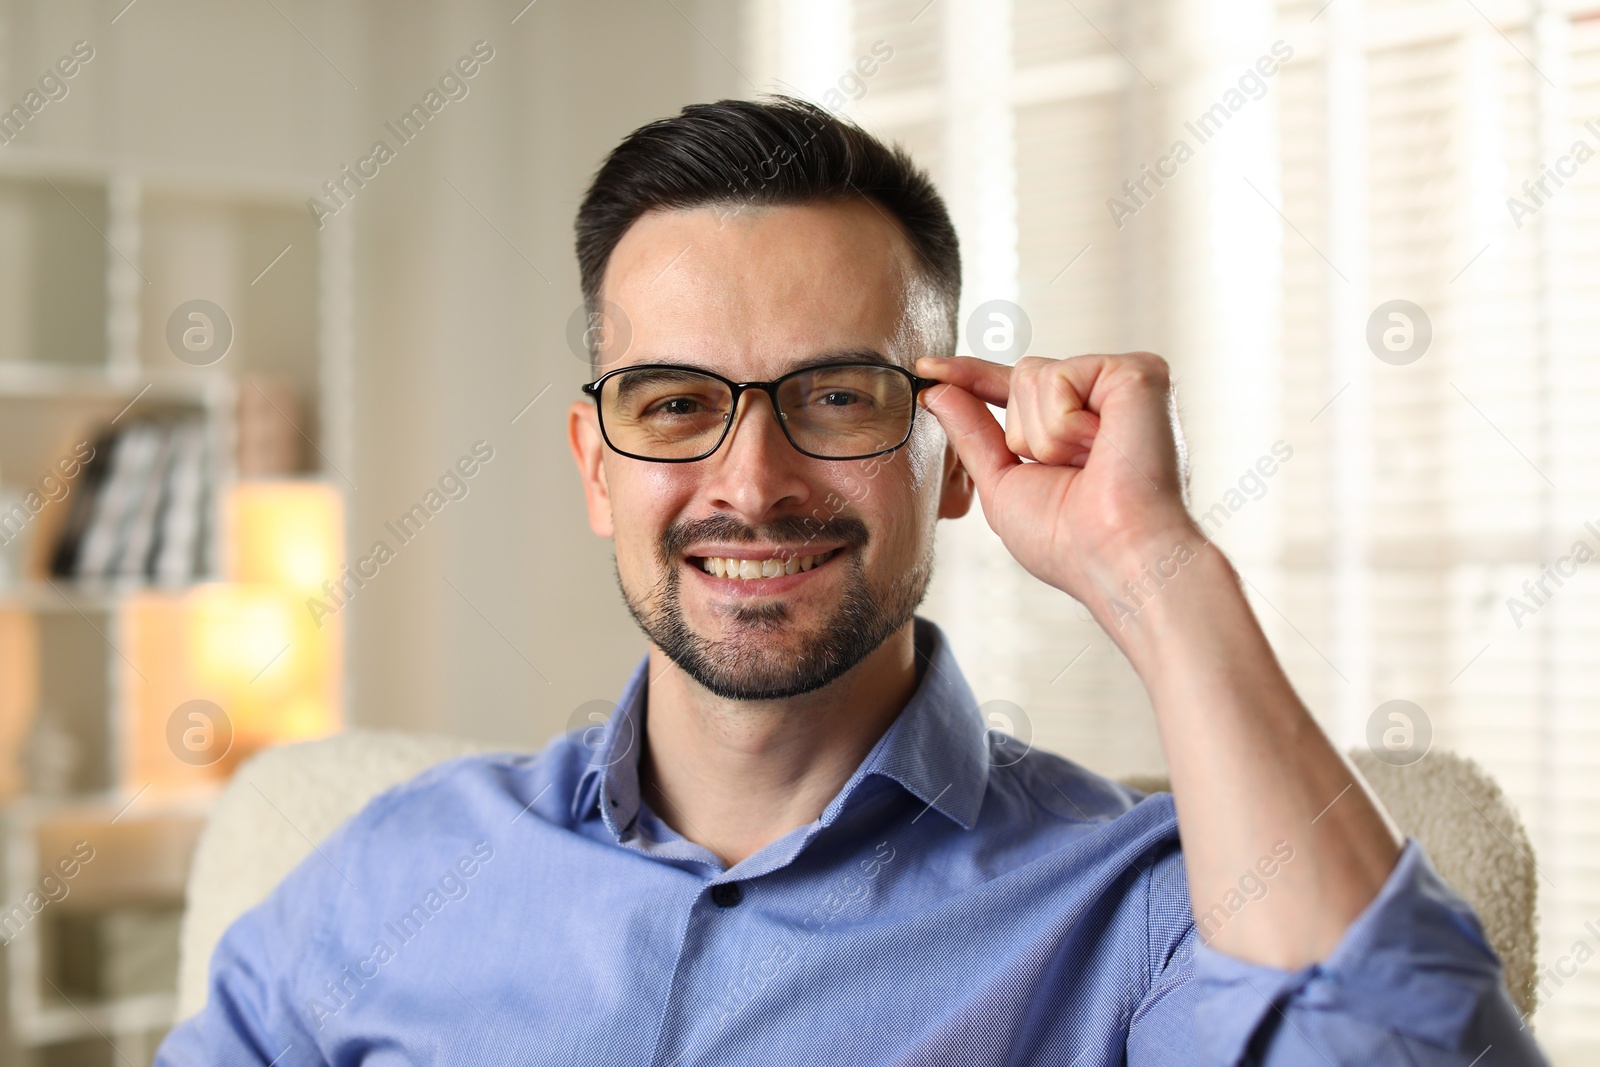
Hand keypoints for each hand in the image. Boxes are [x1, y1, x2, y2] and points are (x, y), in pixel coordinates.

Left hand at [915, 353, 1195, 620]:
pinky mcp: (1138, 372)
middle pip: (1019, 376)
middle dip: (1023, 435)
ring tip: (1090, 464)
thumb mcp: (1002, 484)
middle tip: (1072, 473)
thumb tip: (935, 390)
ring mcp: (1122, 383)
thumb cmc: (1068, 540)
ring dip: (1044, 436)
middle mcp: (1103, 398)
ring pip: (1032, 374)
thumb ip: (972, 433)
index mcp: (1076, 425)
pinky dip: (1063, 423)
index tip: (924, 367)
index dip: (970, 376)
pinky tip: (1101, 448)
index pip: (1014, 389)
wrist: (1118, 557)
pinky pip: (1058, 376)